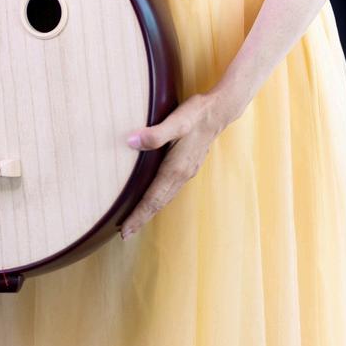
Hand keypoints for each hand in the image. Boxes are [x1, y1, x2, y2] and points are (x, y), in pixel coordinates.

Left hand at [119, 93, 224, 239]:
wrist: (219, 111)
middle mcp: (181, 175)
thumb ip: (154, 134)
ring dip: (150, 210)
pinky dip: (159, 199)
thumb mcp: (176, 121)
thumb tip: (130, 142)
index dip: (138, 215)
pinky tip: (154, 197)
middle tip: (126, 234)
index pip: (153, 198)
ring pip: (165, 197)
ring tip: (136, 220)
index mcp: (175, 169)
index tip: (126, 231)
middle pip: (158, 203)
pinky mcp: (188, 165)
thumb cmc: (196, 115)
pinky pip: (170, 189)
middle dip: (142, 218)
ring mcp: (186, 171)